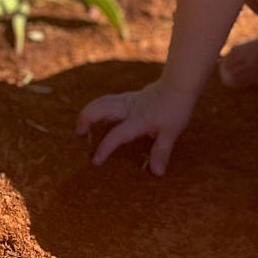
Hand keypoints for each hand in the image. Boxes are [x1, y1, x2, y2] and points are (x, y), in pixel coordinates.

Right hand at [75, 79, 196, 175]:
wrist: (178, 84)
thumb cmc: (176, 108)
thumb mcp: (171, 132)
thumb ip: (161, 151)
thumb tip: (157, 172)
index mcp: (138, 119)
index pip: (117, 135)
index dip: (105, 148)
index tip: (95, 161)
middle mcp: (128, 108)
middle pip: (100, 109)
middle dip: (86, 119)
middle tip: (79, 134)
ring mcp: (127, 100)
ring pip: (101, 101)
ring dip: (89, 112)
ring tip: (82, 126)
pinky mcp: (128, 97)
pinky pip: (107, 101)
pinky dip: (97, 108)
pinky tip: (97, 117)